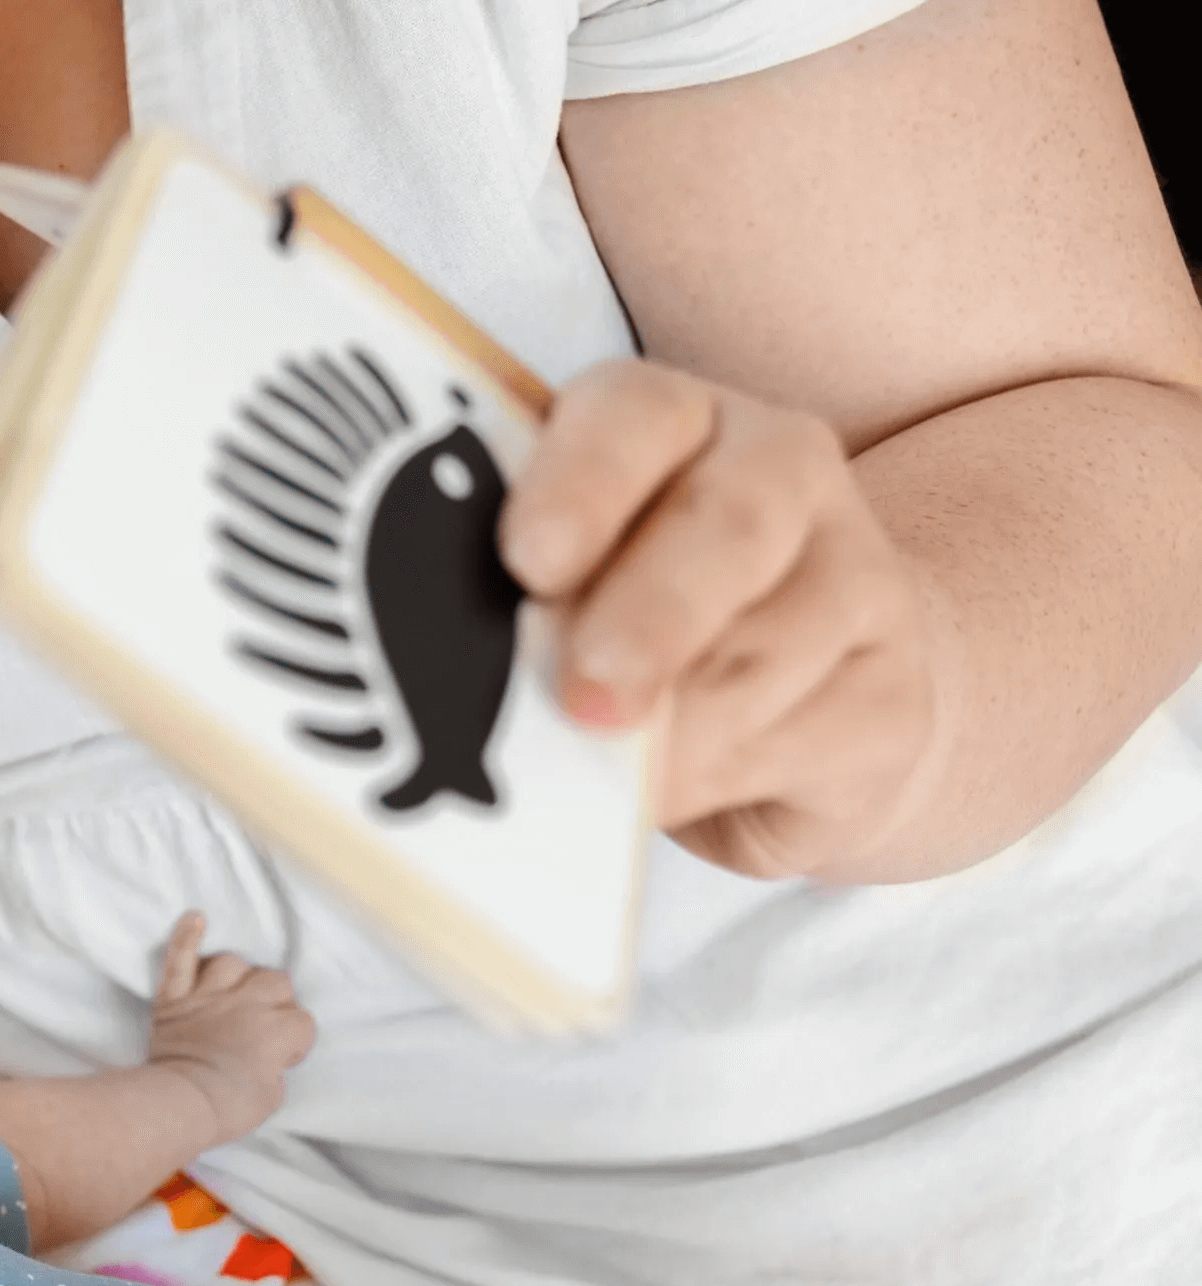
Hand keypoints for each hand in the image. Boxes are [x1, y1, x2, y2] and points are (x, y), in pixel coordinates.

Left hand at [145, 913, 313, 1138]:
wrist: (184, 1102)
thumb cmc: (231, 1106)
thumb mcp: (273, 1095)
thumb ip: (274, 1065)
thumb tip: (265, 1057)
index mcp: (278, 1029)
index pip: (301, 1022)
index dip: (293, 1041)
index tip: (281, 1057)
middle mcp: (248, 1003)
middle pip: (275, 981)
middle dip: (274, 1001)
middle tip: (261, 1024)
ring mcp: (209, 995)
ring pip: (232, 964)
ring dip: (237, 976)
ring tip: (233, 993)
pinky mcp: (175, 998)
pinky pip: (181, 957)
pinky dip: (186, 937)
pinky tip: (195, 918)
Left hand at [499, 361, 942, 879]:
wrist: (800, 716)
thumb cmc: (627, 633)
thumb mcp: (559, 598)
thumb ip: (526, 602)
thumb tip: (476, 667)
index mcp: (673, 422)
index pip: (639, 413)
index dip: (582, 482)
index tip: (529, 561)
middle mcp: (780, 470)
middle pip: (730, 523)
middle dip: (650, 616)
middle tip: (586, 696)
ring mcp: (856, 574)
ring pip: (763, 651)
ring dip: (671, 728)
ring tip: (605, 769)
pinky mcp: (892, 691)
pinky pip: (803, 736)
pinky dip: (718, 777)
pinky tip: (674, 789)